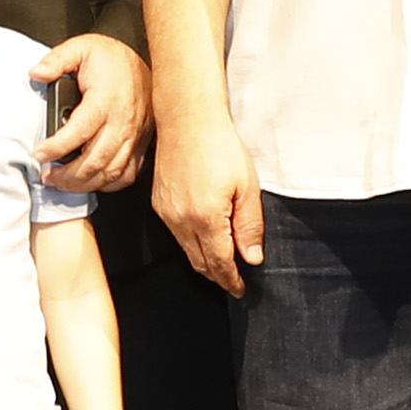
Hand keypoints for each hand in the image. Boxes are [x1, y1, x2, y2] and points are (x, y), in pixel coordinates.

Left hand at [35, 35, 151, 194]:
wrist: (154, 64)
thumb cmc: (116, 60)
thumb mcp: (82, 48)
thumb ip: (57, 60)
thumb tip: (37, 73)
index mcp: (106, 99)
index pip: (80, 130)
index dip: (57, 147)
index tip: (40, 153)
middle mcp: (123, 121)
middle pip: (95, 160)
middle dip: (68, 175)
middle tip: (48, 176)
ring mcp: (134, 136)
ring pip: (110, 172)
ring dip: (84, 184)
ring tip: (63, 183)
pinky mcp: (141, 145)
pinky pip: (127, 174)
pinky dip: (108, 184)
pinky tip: (92, 182)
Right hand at [157, 105, 262, 294]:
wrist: (187, 120)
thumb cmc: (220, 147)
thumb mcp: (247, 187)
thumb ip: (249, 226)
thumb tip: (251, 258)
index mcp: (206, 219)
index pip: (219, 263)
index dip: (231, 280)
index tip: (240, 290)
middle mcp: (181, 221)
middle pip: (200, 262)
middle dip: (218, 276)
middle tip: (233, 282)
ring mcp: (167, 213)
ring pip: (186, 250)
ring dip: (204, 260)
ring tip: (222, 263)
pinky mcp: (159, 203)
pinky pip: (176, 234)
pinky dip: (191, 243)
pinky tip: (204, 237)